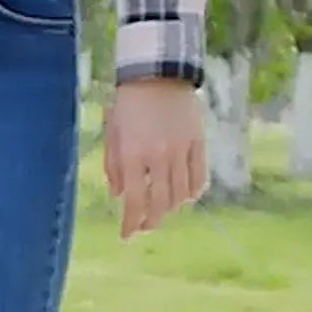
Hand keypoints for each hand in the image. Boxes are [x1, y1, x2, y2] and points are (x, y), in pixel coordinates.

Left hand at [104, 78, 206, 238]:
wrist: (156, 75)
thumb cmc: (127, 105)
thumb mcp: (112, 135)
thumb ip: (113, 167)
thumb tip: (119, 196)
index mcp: (132, 156)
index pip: (134, 201)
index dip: (131, 223)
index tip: (126, 235)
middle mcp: (159, 157)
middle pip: (160, 203)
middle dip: (150, 221)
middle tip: (143, 226)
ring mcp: (181, 151)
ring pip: (180, 194)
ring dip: (170, 209)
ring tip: (160, 212)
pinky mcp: (198, 143)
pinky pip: (199, 178)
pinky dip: (192, 193)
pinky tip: (184, 197)